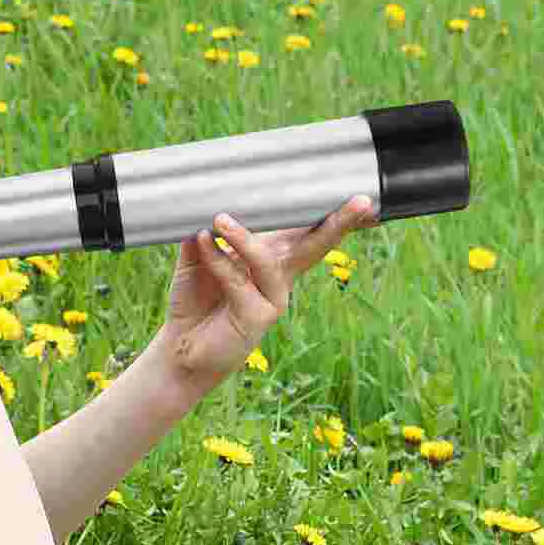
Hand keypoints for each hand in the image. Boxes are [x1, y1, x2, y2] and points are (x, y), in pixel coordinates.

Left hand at [159, 194, 379, 390]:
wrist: (180, 349)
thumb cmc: (195, 303)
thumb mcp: (197, 262)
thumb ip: (203, 236)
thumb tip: (203, 207)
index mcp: (272, 260)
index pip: (303, 232)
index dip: (328, 214)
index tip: (359, 196)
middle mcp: (279, 279)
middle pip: (314, 246)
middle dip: (339, 223)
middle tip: (363, 201)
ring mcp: (271, 299)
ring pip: (268, 261)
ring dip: (244, 238)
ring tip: (221, 219)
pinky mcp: (256, 317)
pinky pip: (238, 280)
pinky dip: (218, 260)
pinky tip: (203, 243)